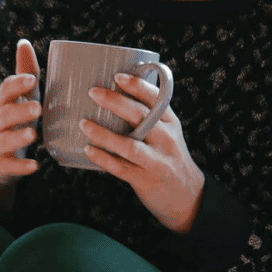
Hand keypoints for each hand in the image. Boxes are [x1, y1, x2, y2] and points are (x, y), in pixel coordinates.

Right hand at [0, 39, 41, 206]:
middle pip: (3, 115)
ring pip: (4, 141)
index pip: (5, 91)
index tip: (32, 79)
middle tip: (38, 108)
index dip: (16, 85)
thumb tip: (23, 42)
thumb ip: (23, 72)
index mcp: (1, 103)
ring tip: (34, 134)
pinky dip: (21, 166)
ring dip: (18, 137)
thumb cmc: (12, 120)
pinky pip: (10, 166)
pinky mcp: (1, 166)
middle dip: (18, 111)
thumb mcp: (19, 97)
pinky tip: (35, 165)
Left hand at [79, 72, 203, 233]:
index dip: (137, 86)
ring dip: (103, 134)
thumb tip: (117, 93)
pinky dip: (103, 158)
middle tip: (93, 92)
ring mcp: (156, 161)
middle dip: (115, 102)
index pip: (156, 99)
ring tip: (84, 123)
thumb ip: (150, 116)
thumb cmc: (169, 156)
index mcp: (171, 122)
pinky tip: (89, 150)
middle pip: (141, 116)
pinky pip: (120, 168)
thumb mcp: (168, 132)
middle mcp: (166, 139)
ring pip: (128, 145)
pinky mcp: (145, 180)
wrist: (188, 195)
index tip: (117, 76)